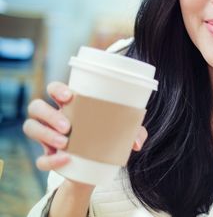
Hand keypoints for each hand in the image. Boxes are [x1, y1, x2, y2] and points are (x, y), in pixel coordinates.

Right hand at [23, 82, 148, 172]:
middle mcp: (53, 117)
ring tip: (65, 142)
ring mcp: (46, 137)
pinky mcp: (47, 157)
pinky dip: (49, 160)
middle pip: (36, 107)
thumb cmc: (107, 138)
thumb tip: (137, 142)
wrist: (96, 168)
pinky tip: (64, 160)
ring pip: (30, 127)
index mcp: (70, 105)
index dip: (56, 89)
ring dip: (45, 134)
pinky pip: (40, 159)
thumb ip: (134, 132)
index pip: (53, 89)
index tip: (69, 96)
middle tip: (68, 126)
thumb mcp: (122, 133)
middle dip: (49, 114)